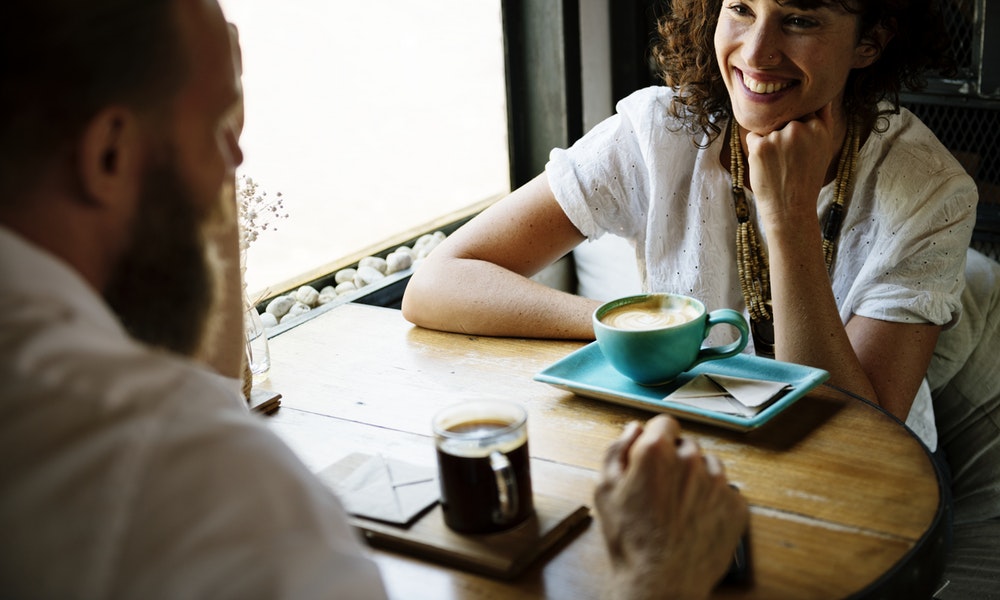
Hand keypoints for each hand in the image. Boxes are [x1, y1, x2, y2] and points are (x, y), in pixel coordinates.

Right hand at [595, 415, 748, 599]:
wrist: (660, 583)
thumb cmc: (630, 540)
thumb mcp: (605, 490)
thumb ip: (617, 450)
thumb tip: (633, 429)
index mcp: (657, 452)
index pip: (664, 422)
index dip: (656, 438)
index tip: (653, 454)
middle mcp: (691, 460)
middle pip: (687, 445)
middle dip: (675, 460)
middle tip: (661, 489)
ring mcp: (718, 483)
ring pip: (709, 466)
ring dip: (696, 478)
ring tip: (679, 507)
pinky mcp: (736, 506)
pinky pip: (726, 492)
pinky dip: (713, 501)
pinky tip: (695, 520)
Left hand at [745, 103, 840, 227]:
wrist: (790, 209)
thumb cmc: (806, 179)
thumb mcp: (824, 148)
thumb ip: (823, 120)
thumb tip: (820, 96)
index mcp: (819, 127)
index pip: (802, 111)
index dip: (797, 127)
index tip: (799, 147)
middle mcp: (800, 128)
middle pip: (783, 118)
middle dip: (782, 134)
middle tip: (789, 160)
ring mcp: (779, 136)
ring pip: (767, 128)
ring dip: (769, 142)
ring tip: (779, 165)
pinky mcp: (760, 146)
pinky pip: (753, 137)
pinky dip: (756, 150)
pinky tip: (767, 166)